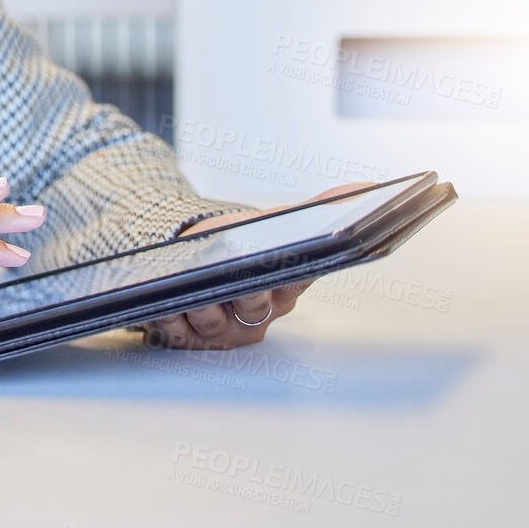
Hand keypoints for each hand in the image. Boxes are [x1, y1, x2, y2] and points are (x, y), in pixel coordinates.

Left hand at [136, 181, 376, 349]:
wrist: (194, 259)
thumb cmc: (239, 244)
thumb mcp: (273, 223)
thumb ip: (318, 207)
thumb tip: (366, 188)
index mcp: (286, 288)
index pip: (293, 282)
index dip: (281, 277)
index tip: (268, 266)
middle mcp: (262, 315)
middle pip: (252, 307)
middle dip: (238, 291)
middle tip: (223, 277)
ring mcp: (228, 331)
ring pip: (213, 322)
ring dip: (196, 304)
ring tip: (183, 290)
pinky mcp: (193, 339)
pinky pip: (179, 334)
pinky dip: (168, 319)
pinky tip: (162, 306)